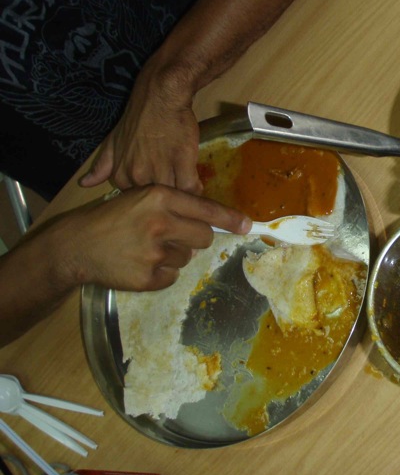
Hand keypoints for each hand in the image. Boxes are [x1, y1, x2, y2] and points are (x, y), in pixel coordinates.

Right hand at [50, 185, 250, 291]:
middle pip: (204, 236)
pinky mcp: (148, 277)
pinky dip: (162, 272)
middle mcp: (159, 222)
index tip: (248, 226)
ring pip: (188, 257)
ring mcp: (154, 252)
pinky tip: (141, 262)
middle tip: (173, 235)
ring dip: (174, 254)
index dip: (230, 219)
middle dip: (195, 237)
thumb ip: (174, 204)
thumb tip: (214, 219)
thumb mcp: (140, 198)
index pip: (206, 209)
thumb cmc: (111, 218)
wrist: (75, 246)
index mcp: (159, 197)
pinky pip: (172, 276)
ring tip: (147, 247)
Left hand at [79, 63, 202, 193]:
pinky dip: (195, 189)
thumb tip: (84, 184)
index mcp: (121, 177)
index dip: (151, 199)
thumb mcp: (113, 141)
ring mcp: (160, 171)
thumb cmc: (139, 118)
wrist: (160, 97)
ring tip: (187, 187)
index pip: (139, 202)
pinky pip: (190, 188)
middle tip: (176, 193)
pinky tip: (195, 181)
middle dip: (168, 200)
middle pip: (158, 203)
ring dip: (183, 196)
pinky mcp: (182, 164)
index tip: (158, 193)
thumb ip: (102, 166)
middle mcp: (137, 177)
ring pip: (175, 197)